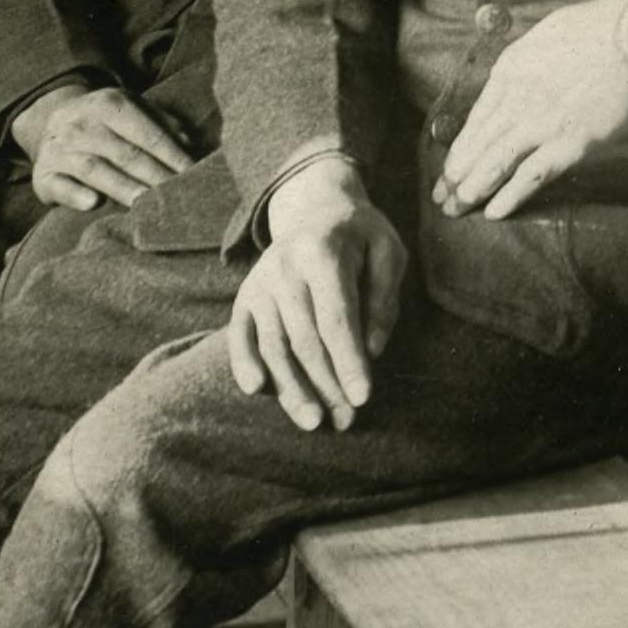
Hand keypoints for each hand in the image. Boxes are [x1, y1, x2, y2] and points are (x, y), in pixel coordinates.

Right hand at [7, 81, 195, 212]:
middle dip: (154, 176)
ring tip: (147, 204)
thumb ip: (162, 123)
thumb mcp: (132, 108)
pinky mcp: (42, 175)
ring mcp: (60, 150)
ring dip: (124, 188)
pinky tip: (93, 203)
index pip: (147, 133)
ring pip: (96, 170)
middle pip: (125, 154)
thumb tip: (191, 145)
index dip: (172, 155)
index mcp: (109, 104)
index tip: (193, 173)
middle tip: (176, 195)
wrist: (50, 119)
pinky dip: (74, 195)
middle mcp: (82, 125)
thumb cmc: (105, 120)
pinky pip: (59, 186)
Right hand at [225, 157, 407, 430]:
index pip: (337, 320)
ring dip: (291, 388)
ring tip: (313, 421)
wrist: (315, 206)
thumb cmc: (361, 235)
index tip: (363, 397)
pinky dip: (244, 363)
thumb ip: (384, 298)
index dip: (349, 362)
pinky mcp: (244, 296)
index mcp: (324, 254)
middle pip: (304, 340)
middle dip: (326, 384)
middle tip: (346, 420)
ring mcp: (259, 283)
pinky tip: (257, 390)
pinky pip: (240, 335)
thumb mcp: (388, 251)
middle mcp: (284, 269)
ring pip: (273, 345)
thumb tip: (373, 351)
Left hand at [430, 0, 627, 218]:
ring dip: (473, 190)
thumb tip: (517, 82)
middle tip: (443, 200)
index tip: (447, 171)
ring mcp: (542, 123)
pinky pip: (531, 176)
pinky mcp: (571, 142)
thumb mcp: (546, 35)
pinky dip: (510, 196)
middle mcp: (518, 100)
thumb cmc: (600, 27)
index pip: (476, 120)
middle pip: (479, 146)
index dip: (459, 150)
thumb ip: (526, 63)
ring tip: (458, 210)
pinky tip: (495, 213)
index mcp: (510, 71)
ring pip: (496, 164)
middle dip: (456, 177)